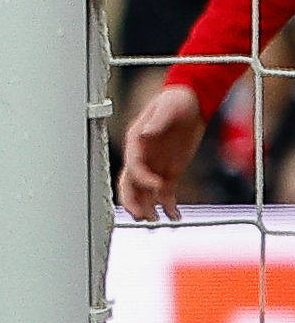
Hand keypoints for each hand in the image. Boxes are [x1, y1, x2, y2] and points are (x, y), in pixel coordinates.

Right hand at [124, 79, 205, 222]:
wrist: (191, 102)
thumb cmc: (176, 102)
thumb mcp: (168, 107)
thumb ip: (156, 121)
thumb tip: (145, 133)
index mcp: (136, 142)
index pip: (133, 166)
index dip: (143, 178)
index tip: (157, 185)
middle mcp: (142, 157)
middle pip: (130, 184)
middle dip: (133, 201)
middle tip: (142, 216)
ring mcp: (155, 166)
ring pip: (145, 193)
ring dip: (148, 208)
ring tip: (156, 221)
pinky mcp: (170, 172)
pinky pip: (165, 194)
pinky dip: (168, 206)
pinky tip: (175, 216)